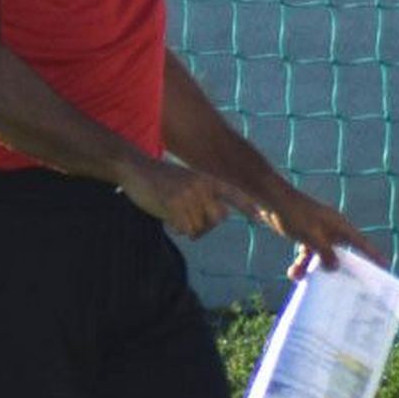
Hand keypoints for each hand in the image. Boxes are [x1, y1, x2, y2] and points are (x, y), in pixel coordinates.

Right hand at [118, 158, 257, 238]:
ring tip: (173, 215)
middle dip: (205, 227)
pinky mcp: (174, 204)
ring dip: (186, 228)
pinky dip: (176, 228)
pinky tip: (167, 217)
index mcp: (206, 179)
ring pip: (198, 228)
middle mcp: (201, 186)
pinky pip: (184, 229)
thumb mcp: (187, 181)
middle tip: (189, 225)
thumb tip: (219, 217)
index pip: (233, 194)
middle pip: (217, 220)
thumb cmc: (161, 180)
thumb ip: (204, 196)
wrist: (136, 168)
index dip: (248, 207)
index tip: (262, 219)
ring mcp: (188, 195)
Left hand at [261, 190, 385, 279]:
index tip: (385, 265)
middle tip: (343, 287)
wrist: (268, 199)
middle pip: (341, 253)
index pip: (361, 242)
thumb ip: (325, 253)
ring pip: (320, 257)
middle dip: (338, 269)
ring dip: (311, 268)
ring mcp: (317, 231)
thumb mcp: (311, 237)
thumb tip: (335, 268)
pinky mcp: (303, 234)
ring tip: (298, 276)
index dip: (373, 254)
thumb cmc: (293, 213)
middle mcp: (330, 229)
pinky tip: (293, 273)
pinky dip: (301, 264)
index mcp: (338, 225)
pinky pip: (307, 255)